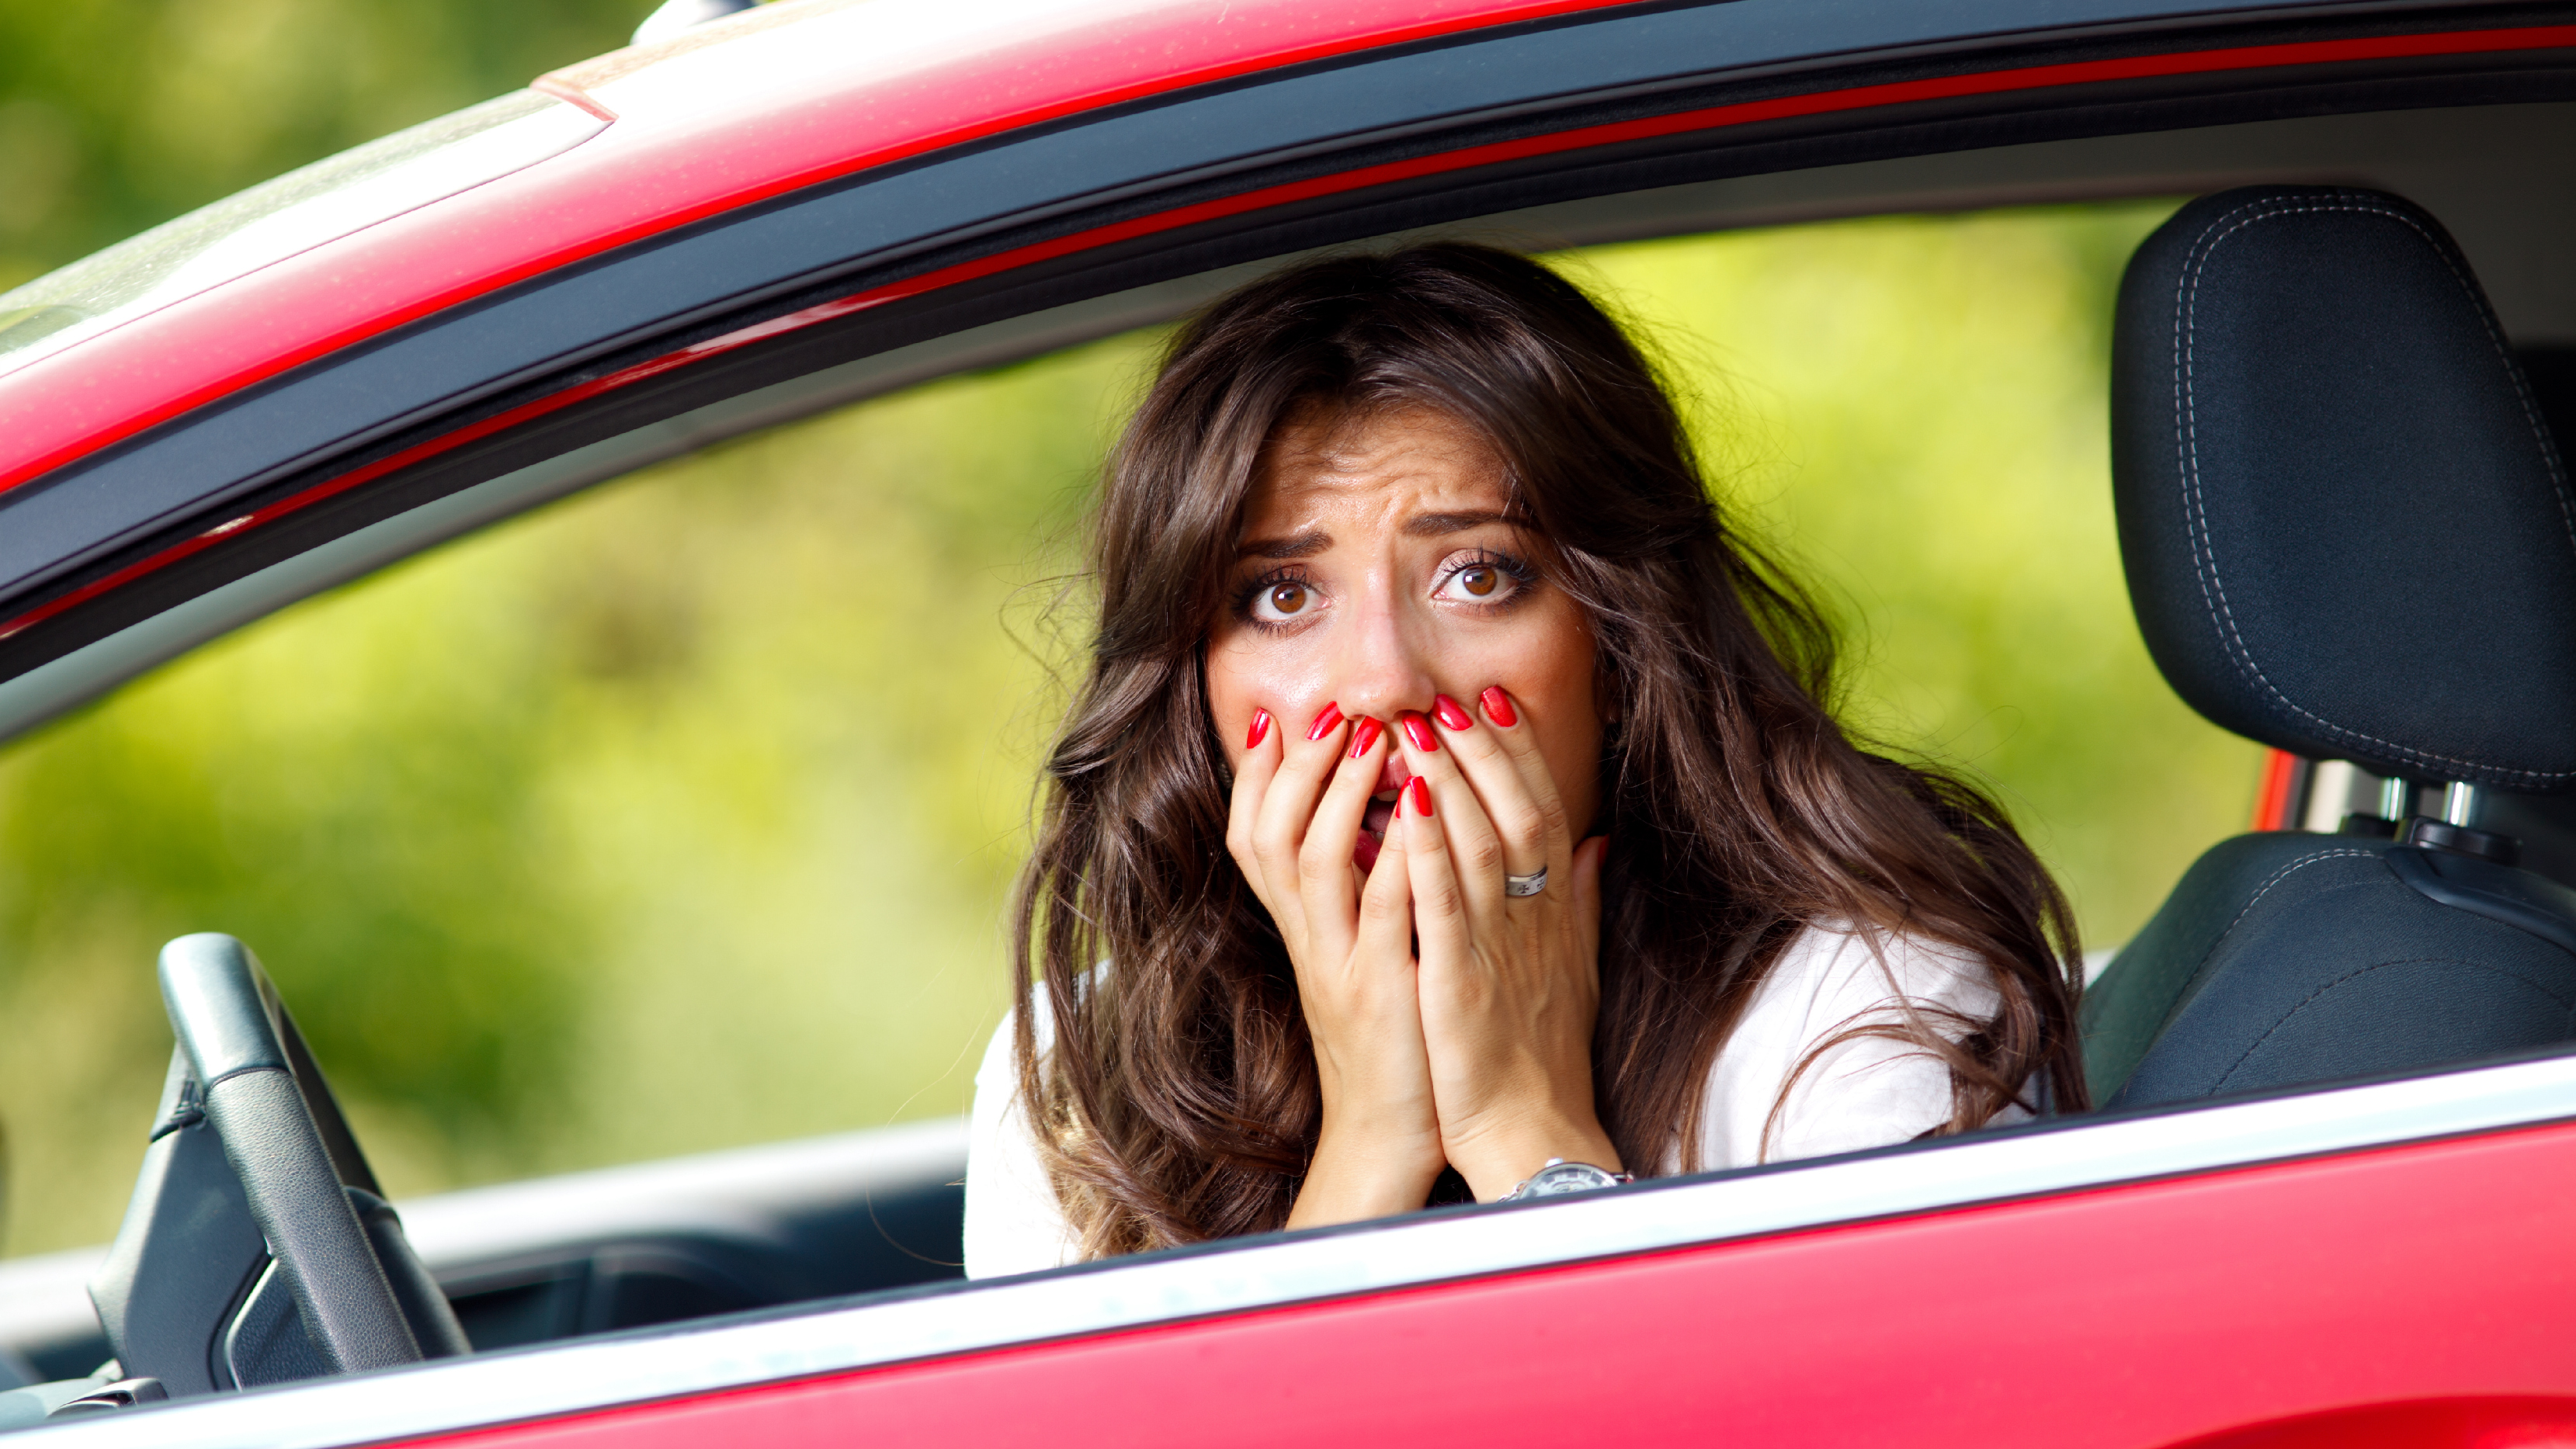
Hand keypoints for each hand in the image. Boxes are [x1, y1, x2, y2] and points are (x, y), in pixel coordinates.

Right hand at [1228, 704, 1445, 1225]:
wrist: (1386, 1142)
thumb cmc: (1390, 1043)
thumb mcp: (1363, 959)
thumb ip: (1365, 895)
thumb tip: (1381, 823)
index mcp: (1305, 929)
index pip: (1254, 835)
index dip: (1258, 776)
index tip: (1277, 715)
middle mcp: (1309, 941)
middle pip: (1267, 836)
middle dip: (1295, 768)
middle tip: (1330, 712)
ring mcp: (1340, 966)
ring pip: (1313, 863)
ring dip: (1339, 794)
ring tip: (1372, 738)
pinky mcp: (1382, 993)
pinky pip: (1383, 916)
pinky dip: (1396, 860)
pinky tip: (1420, 814)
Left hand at [1391, 689, 1616, 1200]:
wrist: (1534, 1135)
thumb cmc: (1547, 1055)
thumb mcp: (1577, 970)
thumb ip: (1584, 902)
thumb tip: (1600, 843)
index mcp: (1555, 914)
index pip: (1543, 813)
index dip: (1520, 755)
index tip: (1495, 702)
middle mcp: (1533, 921)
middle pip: (1518, 813)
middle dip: (1487, 751)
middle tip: (1453, 696)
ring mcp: (1498, 949)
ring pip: (1481, 844)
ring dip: (1452, 779)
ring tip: (1419, 727)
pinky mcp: (1460, 982)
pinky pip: (1443, 904)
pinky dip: (1428, 849)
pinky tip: (1408, 803)